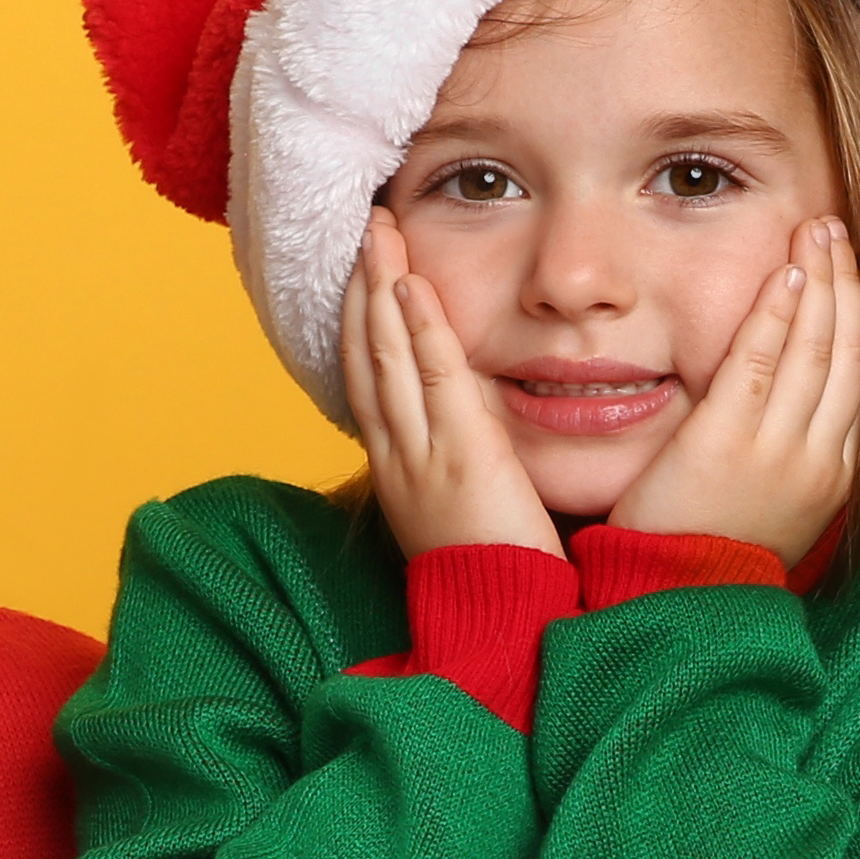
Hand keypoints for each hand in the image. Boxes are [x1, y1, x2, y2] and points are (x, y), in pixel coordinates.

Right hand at [346, 225, 557, 558]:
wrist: (499, 630)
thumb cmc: (492, 576)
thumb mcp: (460, 510)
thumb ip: (461, 459)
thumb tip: (470, 420)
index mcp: (398, 468)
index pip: (368, 379)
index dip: (361, 321)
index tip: (362, 272)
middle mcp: (397, 456)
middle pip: (366, 355)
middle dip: (361, 287)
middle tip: (363, 228)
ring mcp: (423, 455)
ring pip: (388, 357)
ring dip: (380, 289)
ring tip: (378, 234)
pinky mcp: (464, 457)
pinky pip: (435, 380)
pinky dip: (417, 331)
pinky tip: (409, 288)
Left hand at [633, 219, 859, 558]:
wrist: (679, 608)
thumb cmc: (714, 556)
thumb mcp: (777, 508)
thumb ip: (793, 453)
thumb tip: (797, 404)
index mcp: (836, 474)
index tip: (853, 270)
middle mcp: (819, 459)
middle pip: (847, 352)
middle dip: (847, 283)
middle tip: (837, 228)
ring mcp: (777, 451)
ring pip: (815, 349)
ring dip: (820, 281)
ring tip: (818, 231)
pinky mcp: (726, 442)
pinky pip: (759, 363)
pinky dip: (778, 314)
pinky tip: (787, 275)